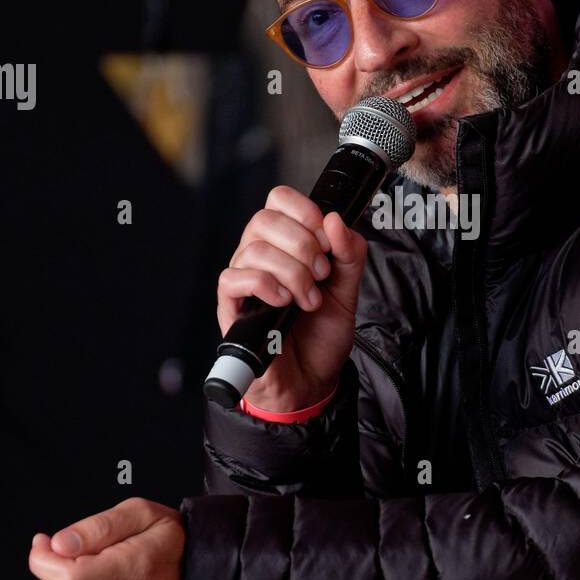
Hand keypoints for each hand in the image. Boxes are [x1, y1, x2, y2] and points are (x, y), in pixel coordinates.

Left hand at [27, 497, 184, 579]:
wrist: (199, 579)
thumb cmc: (168, 543)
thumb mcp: (142, 513)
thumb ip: (98, 526)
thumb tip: (58, 545)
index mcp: (138, 567)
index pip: (69, 575)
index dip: (45, 558)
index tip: (45, 542)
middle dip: (64, 564)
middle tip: (92, 551)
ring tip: (111, 573)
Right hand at [217, 185, 367, 410]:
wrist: (312, 380)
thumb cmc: (322, 334)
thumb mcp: (348, 289)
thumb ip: (349, 253)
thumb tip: (335, 220)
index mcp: (285, 244)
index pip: (279, 199)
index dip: (304, 211)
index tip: (326, 239)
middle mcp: (259, 256)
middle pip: (264, 219)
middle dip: (303, 245)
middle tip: (321, 275)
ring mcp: (243, 281)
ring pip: (254, 249)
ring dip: (292, 273)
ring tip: (308, 300)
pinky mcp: (230, 306)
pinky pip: (233, 277)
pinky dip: (265, 285)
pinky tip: (283, 303)